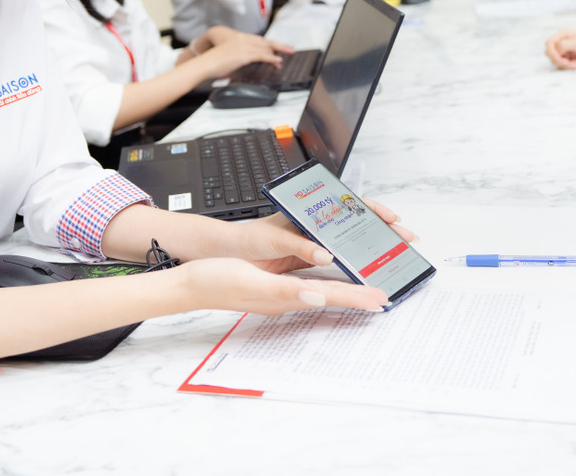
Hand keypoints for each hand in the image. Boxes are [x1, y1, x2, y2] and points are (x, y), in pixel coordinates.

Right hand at [182, 258, 387, 313]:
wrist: (189, 285)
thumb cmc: (215, 281)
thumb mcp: (252, 282)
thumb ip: (285, 290)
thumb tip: (317, 297)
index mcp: (286, 296)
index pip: (331, 296)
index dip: (357, 297)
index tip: (382, 300)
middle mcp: (288, 296)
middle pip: (332, 294)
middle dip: (359, 293)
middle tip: (386, 295)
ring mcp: (281, 291)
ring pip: (322, 289)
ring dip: (346, 287)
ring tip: (369, 286)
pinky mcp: (273, 283)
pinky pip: (307, 282)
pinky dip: (325, 279)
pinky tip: (331, 275)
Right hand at [199, 32, 284, 75]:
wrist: (205, 62)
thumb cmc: (212, 62)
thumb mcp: (227, 56)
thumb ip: (238, 56)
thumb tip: (244, 63)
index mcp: (238, 38)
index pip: (259, 39)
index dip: (270, 43)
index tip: (278, 46)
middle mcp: (242, 39)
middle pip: (265, 41)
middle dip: (279, 45)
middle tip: (290, 48)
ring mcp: (243, 46)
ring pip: (265, 48)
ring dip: (277, 52)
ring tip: (287, 55)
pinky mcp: (244, 54)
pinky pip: (262, 55)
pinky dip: (271, 58)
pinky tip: (277, 61)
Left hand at [225, 200, 416, 275]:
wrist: (231, 253)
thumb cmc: (251, 239)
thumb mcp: (276, 240)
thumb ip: (301, 246)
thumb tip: (327, 256)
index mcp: (310, 213)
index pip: (348, 205)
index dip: (373, 210)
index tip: (392, 219)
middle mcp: (315, 225)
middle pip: (355, 223)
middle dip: (382, 229)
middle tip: (406, 239)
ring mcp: (315, 242)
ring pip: (350, 241)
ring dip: (371, 246)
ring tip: (393, 254)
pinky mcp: (311, 258)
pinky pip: (339, 258)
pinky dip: (355, 262)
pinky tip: (367, 269)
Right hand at [545, 29, 575, 68]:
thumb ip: (564, 45)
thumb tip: (555, 50)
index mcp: (563, 35)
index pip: (549, 42)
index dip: (551, 51)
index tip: (558, 57)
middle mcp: (561, 42)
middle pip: (549, 52)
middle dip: (558, 59)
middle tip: (567, 62)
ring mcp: (563, 51)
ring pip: (554, 60)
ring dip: (563, 64)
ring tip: (575, 63)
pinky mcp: (566, 58)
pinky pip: (560, 65)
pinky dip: (567, 66)